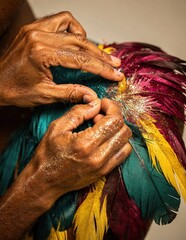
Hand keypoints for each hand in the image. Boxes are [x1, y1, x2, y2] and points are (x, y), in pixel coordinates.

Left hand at [0, 11, 123, 106]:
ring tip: (95, 53)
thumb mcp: (44, 95)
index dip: (101, 68)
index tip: (116, 74)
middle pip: (80, 41)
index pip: (81, 59)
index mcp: (41, 53)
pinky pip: (58, 21)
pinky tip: (75, 41)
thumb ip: (70, 93)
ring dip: (86, 39)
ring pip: (71, 25)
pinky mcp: (34, 29)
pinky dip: (71, 29)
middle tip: (114, 64)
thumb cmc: (13, 90)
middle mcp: (39, 35)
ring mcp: (35, 29)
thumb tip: (92, 97)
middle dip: (100, 55)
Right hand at [32, 98, 131, 202]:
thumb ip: (78, 112)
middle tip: (99, 117)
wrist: (45, 182)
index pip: (114, 120)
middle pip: (124, 130)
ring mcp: (103, 167)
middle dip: (114, 117)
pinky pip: (123, 154)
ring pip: (126, 143)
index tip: (103, 103)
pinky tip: (104, 139)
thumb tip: (96, 104)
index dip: (112, 107)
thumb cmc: (48, 154)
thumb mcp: (57, 127)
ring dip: (117, 131)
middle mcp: (98, 157)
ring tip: (101, 129)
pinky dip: (118, 143)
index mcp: (85, 143)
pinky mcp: (104, 172)